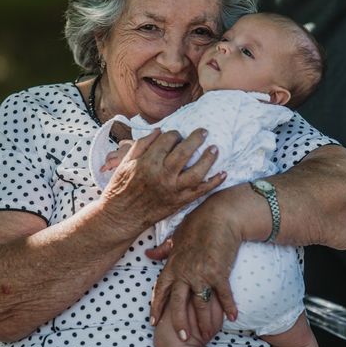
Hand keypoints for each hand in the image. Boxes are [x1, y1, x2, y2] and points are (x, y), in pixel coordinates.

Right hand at [102, 128, 226, 230]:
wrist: (121, 216)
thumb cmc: (121, 187)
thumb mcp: (126, 162)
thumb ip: (142, 144)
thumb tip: (160, 131)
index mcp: (148, 162)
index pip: (167, 140)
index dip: (174, 134)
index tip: (176, 135)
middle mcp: (162, 175)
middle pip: (184, 152)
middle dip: (196, 138)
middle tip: (204, 132)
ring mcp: (172, 190)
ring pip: (196, 172)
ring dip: (208, 159)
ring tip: (215, 148)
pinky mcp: (179, 202)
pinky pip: (200, 192)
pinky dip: (214, 182)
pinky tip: (223, 173)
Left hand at [146, 191, 242, 340]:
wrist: (220, 216)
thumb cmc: (198, 224)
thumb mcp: (176, 236)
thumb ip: (163, 250)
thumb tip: (148, 254)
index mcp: (172, 264)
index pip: (160, 289)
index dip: (156, 306)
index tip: (154, 321)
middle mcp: (184, 271)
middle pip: (178, 303)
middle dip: (180, 322)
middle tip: (183, 336)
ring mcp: (201, 273)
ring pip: (200, 304)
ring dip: (205, 321)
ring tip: (208, 333)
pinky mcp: (219, 273)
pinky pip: (223, 295)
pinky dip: (228, 307)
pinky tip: (232, 317)